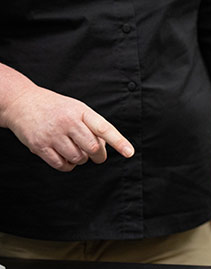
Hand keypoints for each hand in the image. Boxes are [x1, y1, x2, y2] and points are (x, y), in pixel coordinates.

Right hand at [3, 85, 133, 170]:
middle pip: (92, 148)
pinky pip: (61, 165)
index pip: (104, 128)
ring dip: (81, 159)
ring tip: (76, 150)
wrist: (22, 103)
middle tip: (96, 155)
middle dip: (98, 155)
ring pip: (78, 158)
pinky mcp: (40, 146)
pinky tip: (66, 157)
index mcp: (81, 111)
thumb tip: (104, 148)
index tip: (129, 152)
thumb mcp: (77, 108)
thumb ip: (92, 126)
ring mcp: (53, 134)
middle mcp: (68, 122)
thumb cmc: (56, 108)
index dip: (119, 142)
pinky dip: (68, 166)